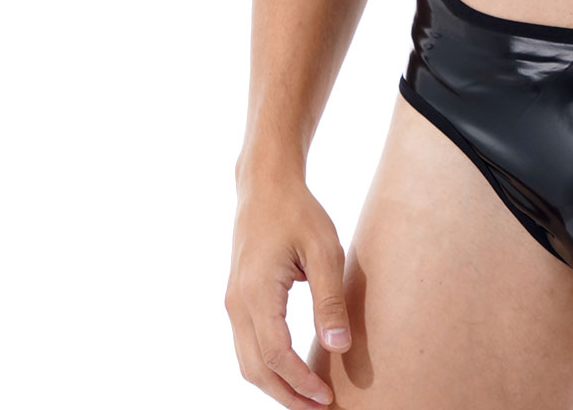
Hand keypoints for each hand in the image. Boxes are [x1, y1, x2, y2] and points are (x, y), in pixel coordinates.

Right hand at [226, 169, 353, 406]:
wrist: (265, 185)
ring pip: (247, 362)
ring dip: (276, 385)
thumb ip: (329, 299)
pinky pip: (247, 346)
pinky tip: (293, 370)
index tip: (328, 398)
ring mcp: (233, 303)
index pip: (276, 355)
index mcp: (257, 293)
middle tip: (320, 409)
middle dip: (287, 396)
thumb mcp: (323, 250)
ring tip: (309, 398)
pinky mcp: (238, 300)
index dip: (301, 382)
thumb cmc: (298, 212)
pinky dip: (268, 367)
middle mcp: (237, 304)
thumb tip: (339, 345)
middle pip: (256, 369)